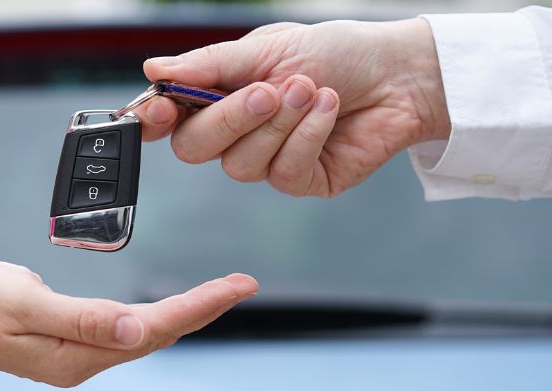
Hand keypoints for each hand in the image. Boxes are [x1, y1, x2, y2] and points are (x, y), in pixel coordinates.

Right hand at [0, 258, 257, 386]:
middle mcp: (79, 361)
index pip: (153, 330)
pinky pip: (119, 330)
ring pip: (141, 335)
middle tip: (242, 285)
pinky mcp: (62, 339)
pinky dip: (150, 316)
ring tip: (219, 294)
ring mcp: (71, 353)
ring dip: (182, 315)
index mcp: (74, 356)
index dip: (200, 307)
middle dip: (202, 310)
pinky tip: (166, 309)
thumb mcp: (23, 303)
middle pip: (156, 336)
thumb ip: (83, 319)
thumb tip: (137, 332)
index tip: (238, 286)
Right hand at [135, 18, 450, 196]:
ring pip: (240, 165)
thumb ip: (210, 65)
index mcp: (219, 95)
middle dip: (230, 120)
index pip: (168, 119)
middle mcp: (236, 132)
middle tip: (267, 90)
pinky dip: (308, 137)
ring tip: (313, 90)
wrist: (397, 74)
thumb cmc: (336, 53)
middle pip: (194, 149)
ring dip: (279, 123)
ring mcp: (267, 161)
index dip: (154, 119)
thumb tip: (154, 69)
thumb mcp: (268, 49)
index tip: (161, 109)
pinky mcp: (302, 181)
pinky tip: (329, 110)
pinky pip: (284, 173)